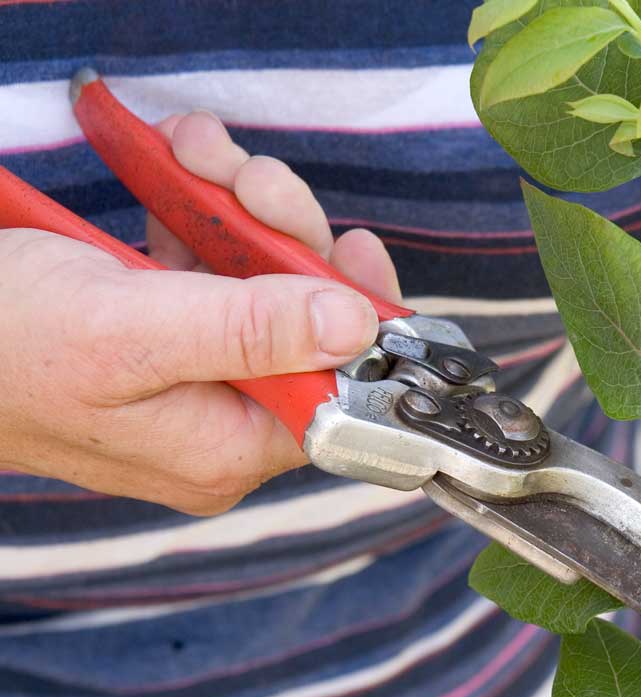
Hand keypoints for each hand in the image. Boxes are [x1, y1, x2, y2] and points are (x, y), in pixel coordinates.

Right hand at [0, 111, 401, 513]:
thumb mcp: (129, 331)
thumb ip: (249, 330)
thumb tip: (356, 327)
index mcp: (223, 447)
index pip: (338, 390)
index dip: (357, 317)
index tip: (354, 248)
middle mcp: (216, 420)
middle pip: (303, 324)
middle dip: (282, 235)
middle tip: (249, 178)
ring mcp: (187, 373)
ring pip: (257, 282)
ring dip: (236, 205)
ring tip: (194, 152)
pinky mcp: (156, 331)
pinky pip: (207, 266)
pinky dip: (197, 209)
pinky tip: (175, 166)